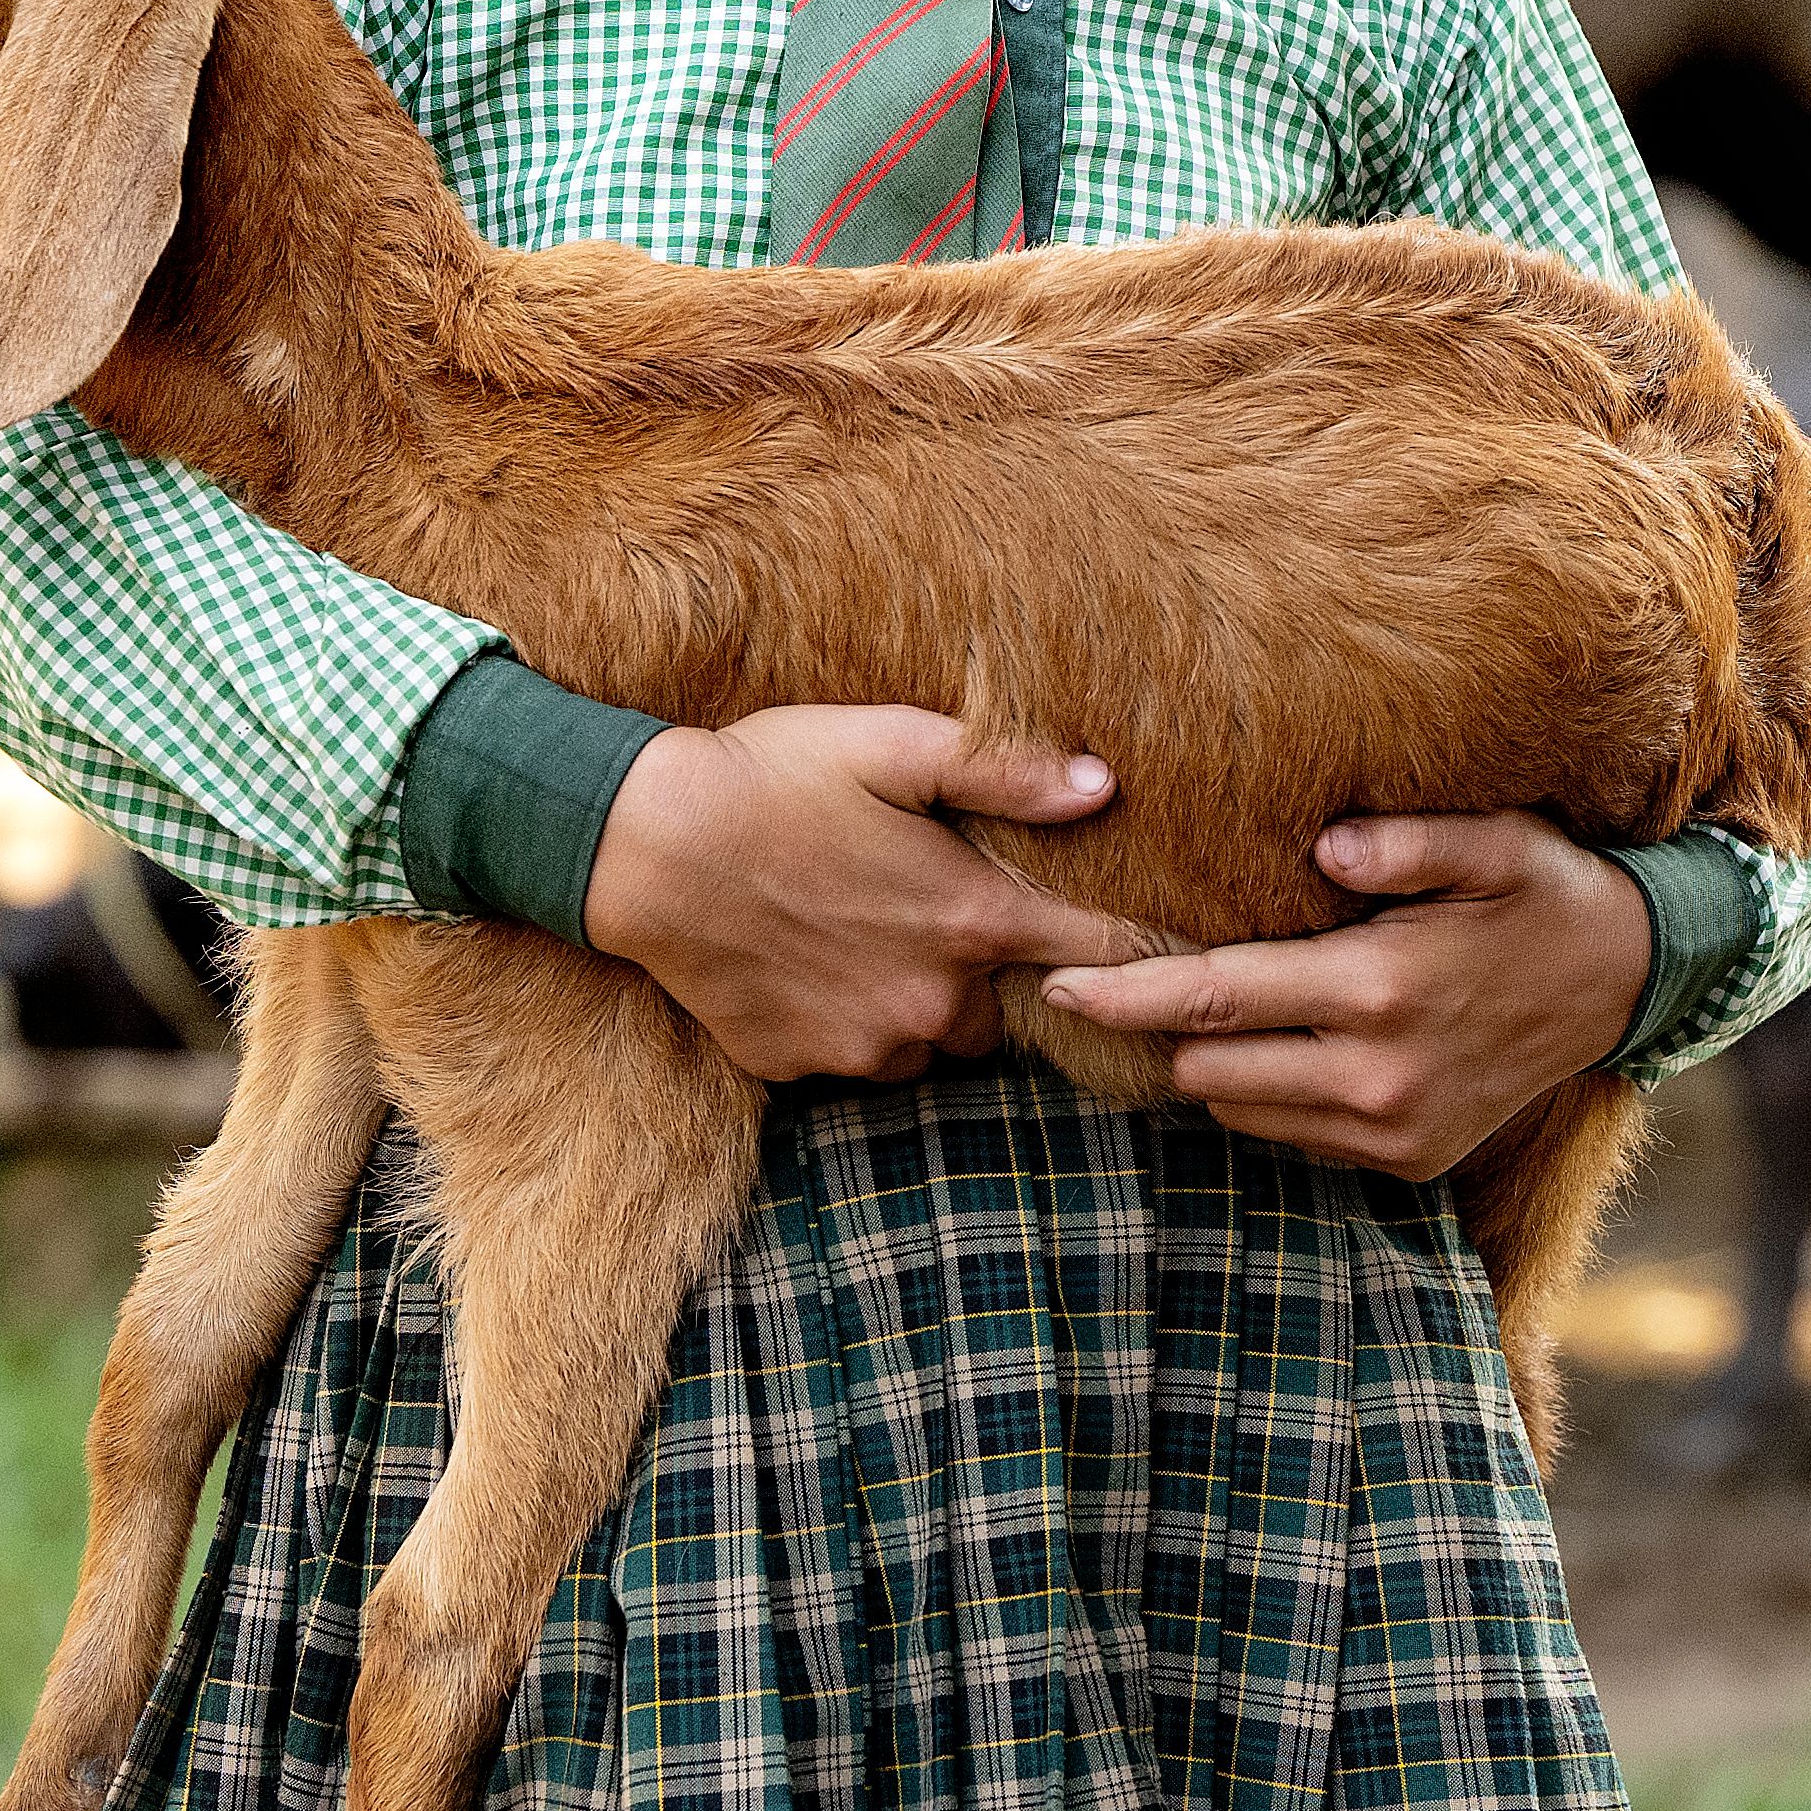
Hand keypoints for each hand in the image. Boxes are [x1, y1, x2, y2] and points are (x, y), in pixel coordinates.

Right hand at [587, 705, 1151, 1081]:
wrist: (643, 845)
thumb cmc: (772, 777)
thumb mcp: (894, 743)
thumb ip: (1006, 769)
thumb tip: (1103, 785)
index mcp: (972, 922)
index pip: (1101, 953)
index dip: (1138, 950)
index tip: (1168, 953)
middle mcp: (932, 1002)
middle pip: (1003, 1010)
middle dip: (983, 972)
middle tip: (929, 910)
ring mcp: (864, 1044)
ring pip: (926, 1042)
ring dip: (914, 1003)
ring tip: (859, 934)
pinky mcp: (799, 1067)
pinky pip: (849, 1056)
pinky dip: (841, 1022)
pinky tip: (801, 961)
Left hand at [1040, 812, 1653, 1182]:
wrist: (1628, 984)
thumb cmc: (1544, 893)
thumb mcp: (1494, 843)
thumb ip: (1410, 843)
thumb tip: (1327, 847)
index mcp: (1380, 991)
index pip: (1215, 1001)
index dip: (1126, 996)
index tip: (1053, 987)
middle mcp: (1378, 1079)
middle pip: (1209, 1070)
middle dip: (1166, 1028)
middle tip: (1137, 975)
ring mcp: (1392, 1132)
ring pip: (1241, 1111)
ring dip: (1221, 1065)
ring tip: (1226, 1005)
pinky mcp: (1407, 1163)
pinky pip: (1294, 1135)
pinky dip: (1275, 1094)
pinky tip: (1295, 1040)